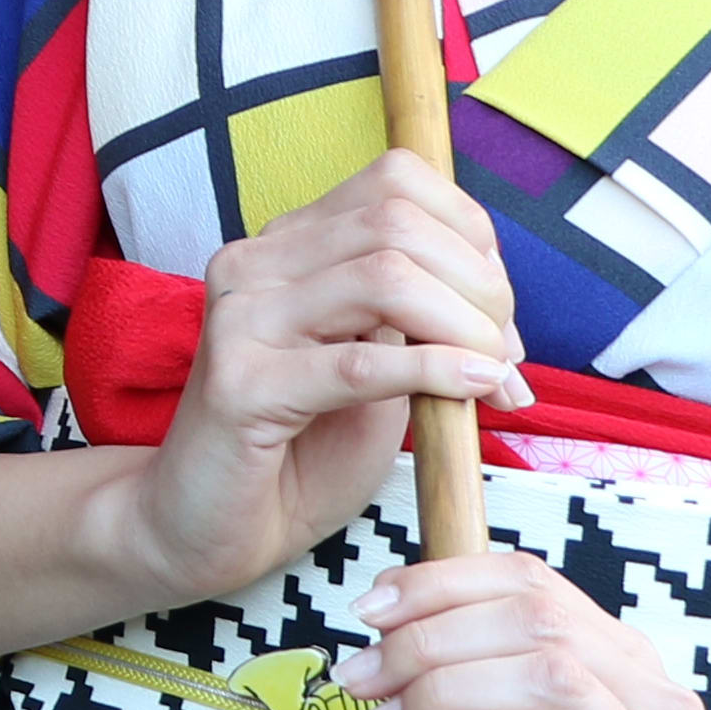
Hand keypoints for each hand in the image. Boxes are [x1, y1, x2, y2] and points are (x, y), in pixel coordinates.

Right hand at [112, 151, 528, 605]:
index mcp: (288, 245)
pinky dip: (436, 370)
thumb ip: (417, 318)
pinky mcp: (240, 385)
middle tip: (507, 354)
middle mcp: (255, 263)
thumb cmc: (296, 452)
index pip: (395, 180)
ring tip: (495, 377)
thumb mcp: (373, 366)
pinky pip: (359, 363)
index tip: (498, 308)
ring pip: (384, 276)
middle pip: (397, 221)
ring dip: (466, 326)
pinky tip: (476, 390)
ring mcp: (241, 318)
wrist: (203, 530)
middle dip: (480, 284)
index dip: (470, 231)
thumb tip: (501, 302)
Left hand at [339, 544, 710, 709]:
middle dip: (428, 638)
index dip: (442, 583)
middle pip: (536, 622)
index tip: (369, 611)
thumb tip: (384, 649)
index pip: (532, 583)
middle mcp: (655, 704)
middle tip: (359, 676)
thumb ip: (467, 703)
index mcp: (624, 667)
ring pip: (553, 681)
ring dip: (446, 689)